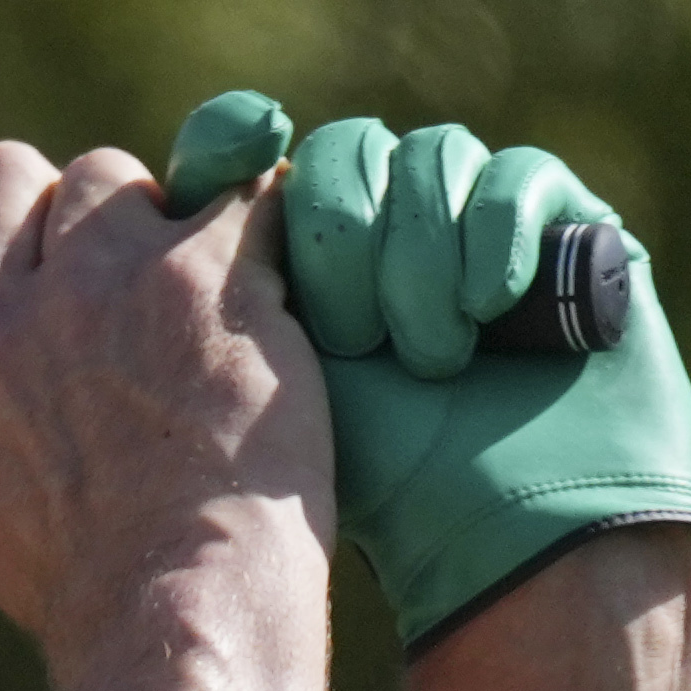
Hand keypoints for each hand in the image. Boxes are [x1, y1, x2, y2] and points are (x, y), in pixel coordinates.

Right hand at [0, 137, 332, 677]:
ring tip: (194, 320)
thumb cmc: (87, 582)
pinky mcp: (201, 269)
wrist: (181, 611)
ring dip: (150, 224)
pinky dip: (256, 231)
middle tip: (106, 296)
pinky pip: (233, 191)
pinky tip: (269, 296)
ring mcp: (93, 282)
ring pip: (111, 176)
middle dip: (50, 214)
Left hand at [164, 90, 690, 641]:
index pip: (258, 152)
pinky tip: (488, 305)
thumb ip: (190, 309)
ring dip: (418, 253)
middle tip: (351, 337)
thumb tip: (119, 223)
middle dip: (342, 232)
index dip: (234, 137)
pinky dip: (497, 231)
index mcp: (300, 265)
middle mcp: (390, 236)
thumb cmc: (372, 495)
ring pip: (431, 158)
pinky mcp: (571, 238)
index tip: (236, 154)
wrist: (503, 553)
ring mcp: (481, 230)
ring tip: (428, 357)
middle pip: (345, 152)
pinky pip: (522, 178)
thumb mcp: (255, 396)